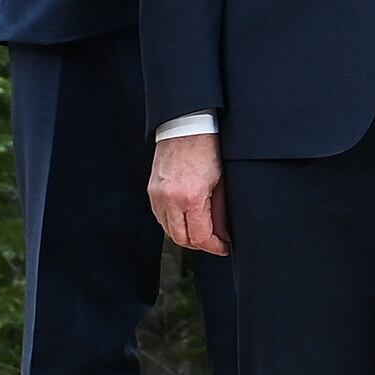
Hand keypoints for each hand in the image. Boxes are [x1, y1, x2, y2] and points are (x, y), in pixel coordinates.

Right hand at [149, 132, 228, 258]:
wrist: (186, 126)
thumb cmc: (208, 150)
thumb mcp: (221, 182)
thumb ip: (220, 211)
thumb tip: (223, 234)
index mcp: (191, 197)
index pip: (199, 237)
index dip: (214, 247)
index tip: (224, 247)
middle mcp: (170, 199)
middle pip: (181, 239)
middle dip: (200, 245)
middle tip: (215, 242)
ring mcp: (157, 195)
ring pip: (169, 230)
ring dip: (185, 235)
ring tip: (203, 232)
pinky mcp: (151, 190)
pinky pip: (160, 217)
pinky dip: (173, 223)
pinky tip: (187, 219)